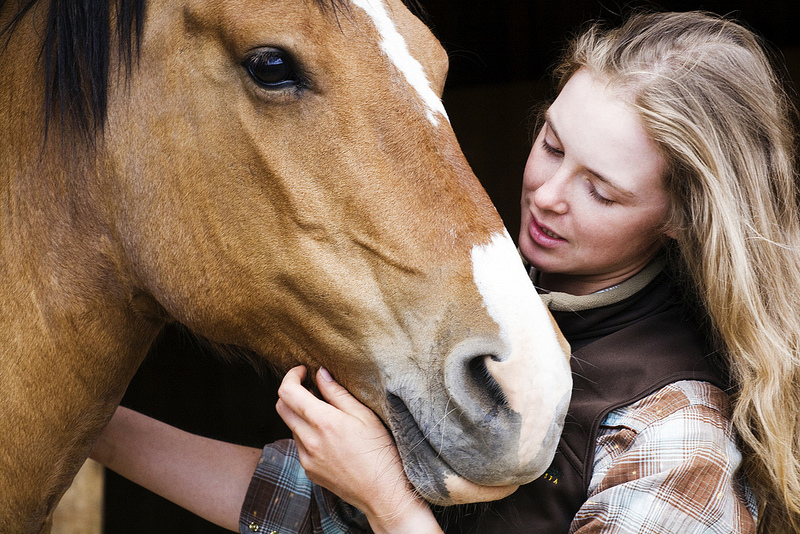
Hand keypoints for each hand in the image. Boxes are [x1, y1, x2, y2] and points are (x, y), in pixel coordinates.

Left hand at [276, 366, 441, 533]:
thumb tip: (321, 374)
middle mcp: (309, 441)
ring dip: (301, 414)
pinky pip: (299, 445)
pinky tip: (329, 437)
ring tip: (326, 414)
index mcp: (323, 423)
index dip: (291, 376)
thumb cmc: (380, 452)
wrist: (383, 493)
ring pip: (291, 426)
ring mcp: (306, 459)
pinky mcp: (309, 471)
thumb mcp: (365, 416)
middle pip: (281, 408)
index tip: (303, 370)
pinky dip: (307, 434)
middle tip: (311, 387)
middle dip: (291, 392)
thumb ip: (338, 393)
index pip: (287, 393)